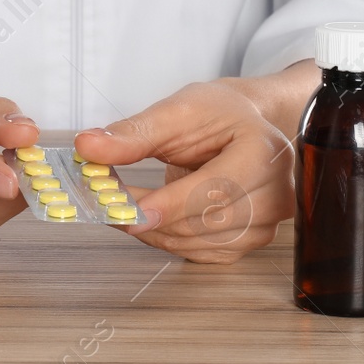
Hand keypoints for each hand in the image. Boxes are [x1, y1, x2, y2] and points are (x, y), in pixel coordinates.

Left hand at [73, 69, 314, 263]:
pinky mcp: (249, 243)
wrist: (245, 126)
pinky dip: (166, 238)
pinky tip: (148, 219)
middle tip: (104, 201)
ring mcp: (266, 224)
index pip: (216, 188)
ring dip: (152, 230)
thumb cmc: (218, 115)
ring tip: (121, 205)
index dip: (170, 205)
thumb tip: (89, 146)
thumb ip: (134, 133)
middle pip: (203, 221)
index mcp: (264, 152)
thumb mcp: (177, 111)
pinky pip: (199, 252)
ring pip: (197, 241)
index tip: (128, 211)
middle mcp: (275, 193)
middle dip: (149, 216)